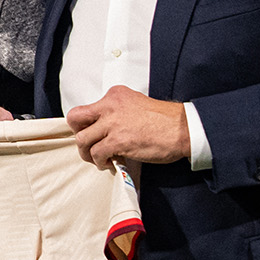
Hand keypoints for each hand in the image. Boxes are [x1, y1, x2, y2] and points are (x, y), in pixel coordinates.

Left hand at [66, 85, 190, 166]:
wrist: (183, 129)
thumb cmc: (165, 120)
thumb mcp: (136, 104)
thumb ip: (117, 112)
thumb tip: (104, 128)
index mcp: (115, 95)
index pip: (87, 108)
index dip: (87, 124)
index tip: (93, 133)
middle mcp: (110, 106)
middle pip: (75, 118)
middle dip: (78, 134)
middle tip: (88, 144)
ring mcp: (113, 123)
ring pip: (83, 139)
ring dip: (87, 153)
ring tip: (98, 158)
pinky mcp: (118, 141)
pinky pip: (96, 153)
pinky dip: (99, 162)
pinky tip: (108, 163)